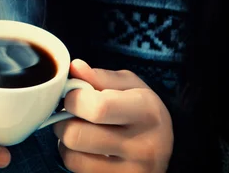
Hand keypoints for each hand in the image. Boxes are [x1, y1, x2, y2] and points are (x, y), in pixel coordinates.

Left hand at [54, 59, 172, 172]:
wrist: (165, 146)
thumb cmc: (143, 109)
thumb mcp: (130, 84)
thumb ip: (100, 76)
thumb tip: (75, 67)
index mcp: (146, 111)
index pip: (98, 108)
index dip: (75, 99)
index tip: (72, 94)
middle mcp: (142, 146)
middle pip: (79, 135)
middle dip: (63, 119)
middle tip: (68, 112)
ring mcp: (132, 172)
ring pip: (73, 158)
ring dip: (64, 141)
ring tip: (75, 128)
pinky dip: (73, 157)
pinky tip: (83, 147)